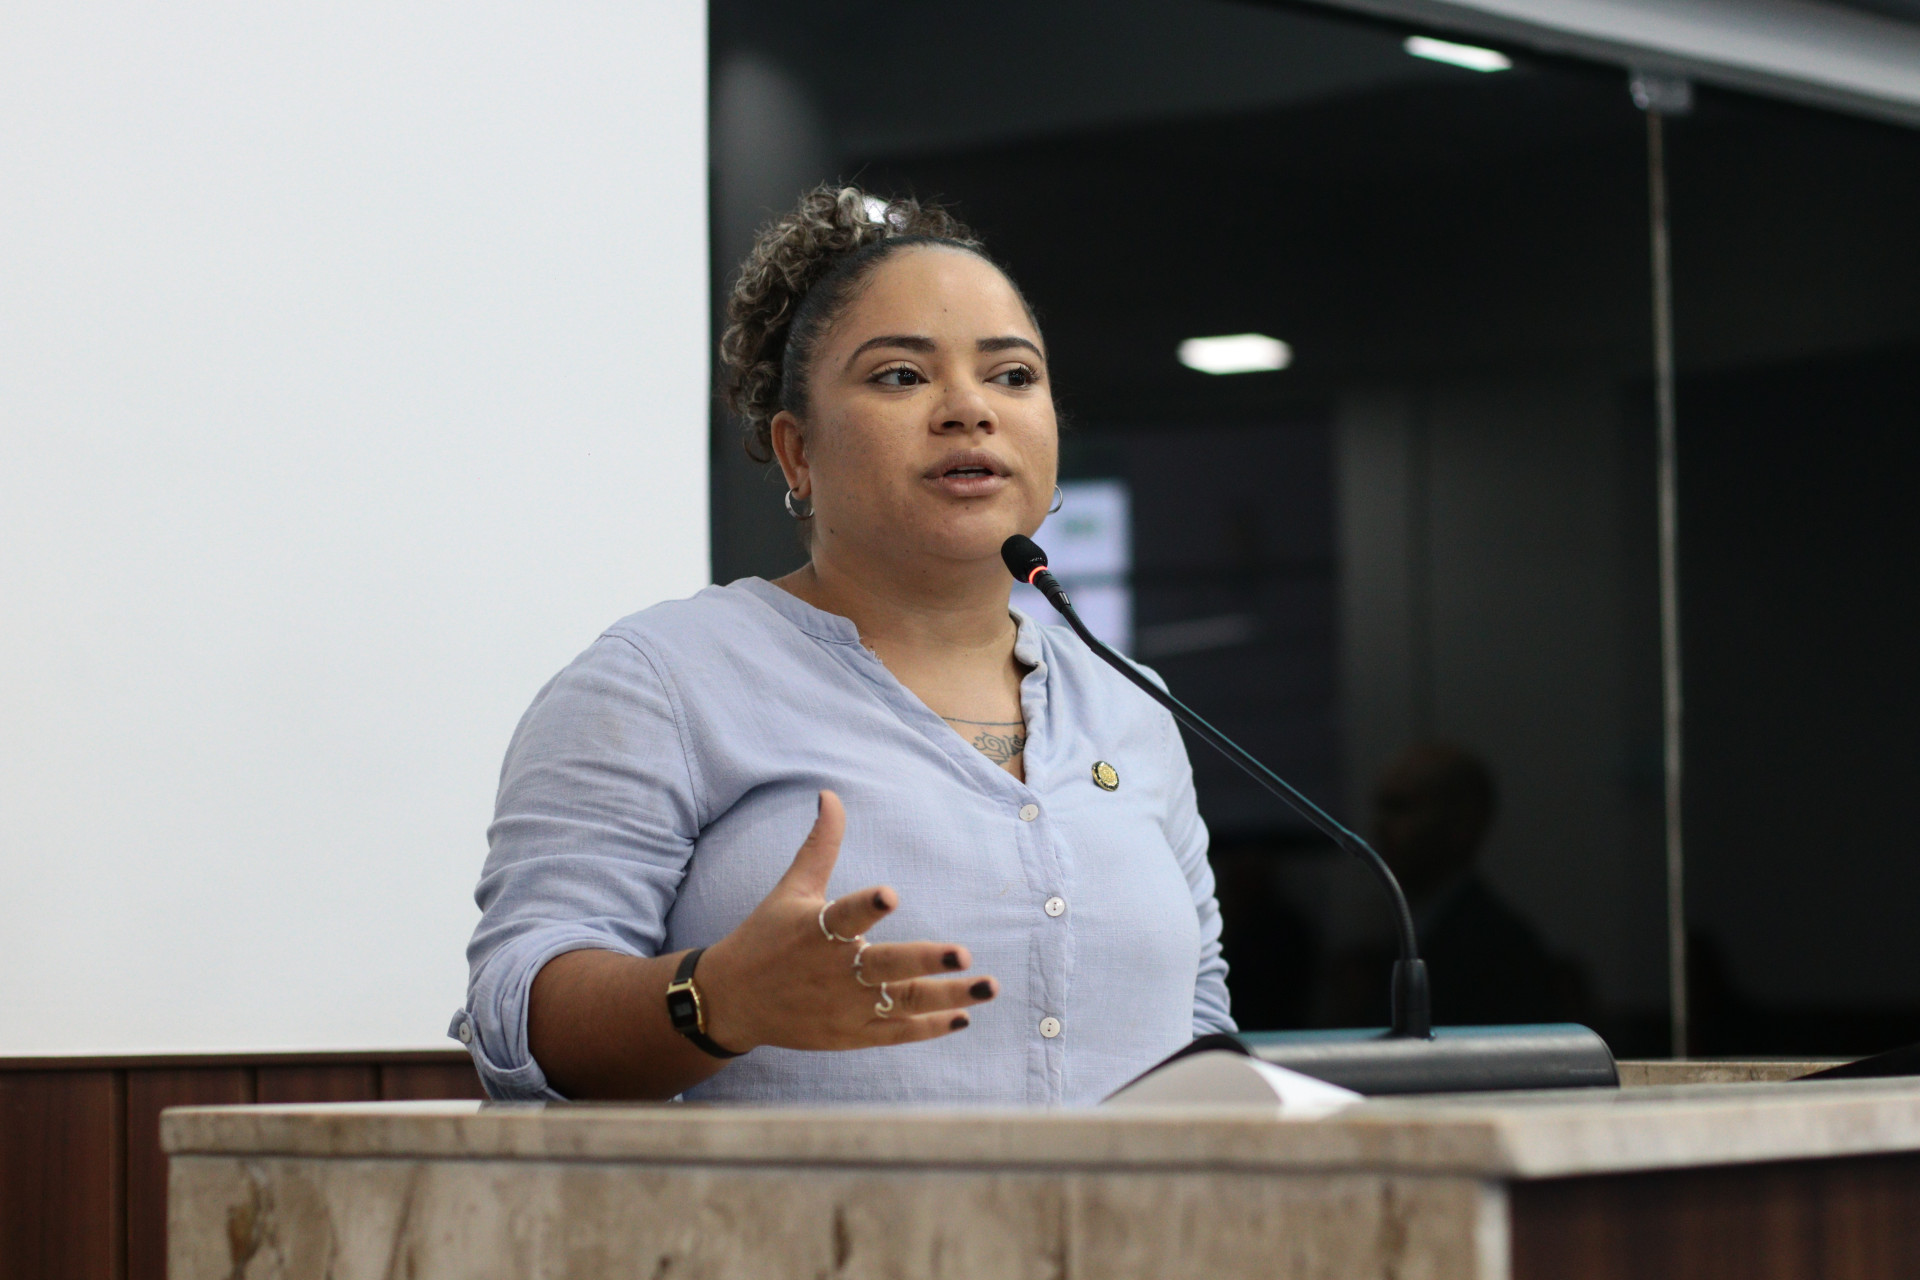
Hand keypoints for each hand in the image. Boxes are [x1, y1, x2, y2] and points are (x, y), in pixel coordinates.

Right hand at [696, 790, 996, 1052]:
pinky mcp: (851, 1034)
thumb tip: (831, 794)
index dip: (868, 905)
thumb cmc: (766, 937)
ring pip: (902, 1002)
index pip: (846, 915)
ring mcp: (844, 1007)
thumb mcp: (791, 889)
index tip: (891, 894)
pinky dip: (930, 1026)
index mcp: (816, 931)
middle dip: (924, 961)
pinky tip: (963, 1015)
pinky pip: (896, 1032)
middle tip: (962, 954)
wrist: (732, 1001)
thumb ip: (820, 845)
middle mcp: (833, 971)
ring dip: (948, 996)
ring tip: (989, 985)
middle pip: (885, 966)